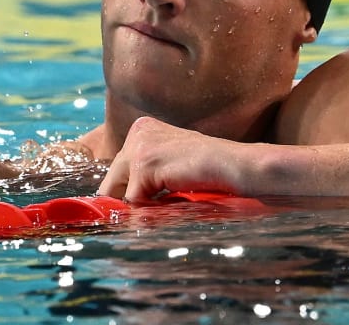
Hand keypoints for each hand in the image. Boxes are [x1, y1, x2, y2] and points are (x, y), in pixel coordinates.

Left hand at [97, 117, 247, 201]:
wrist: (237, 165)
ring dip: (138, 209)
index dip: (125, 195)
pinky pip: (132, 200)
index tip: (132, 212)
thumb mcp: (171, 166)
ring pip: (119, 193)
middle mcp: (137, 132)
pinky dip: (147, 212)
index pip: (118, 171)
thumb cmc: (212, 169)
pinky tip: (169, 207)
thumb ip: (148, 178)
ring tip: (164, 211)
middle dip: (125, 204)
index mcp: (143, 129)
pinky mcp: (145, 164)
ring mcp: (140, 146)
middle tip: (142, 219)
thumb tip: (123, 206)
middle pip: (112, 181)